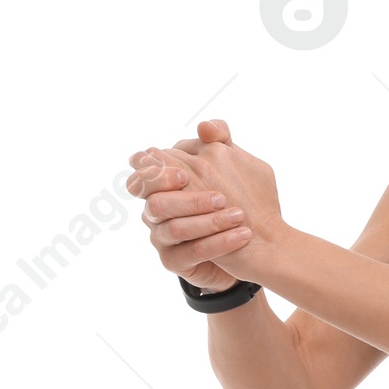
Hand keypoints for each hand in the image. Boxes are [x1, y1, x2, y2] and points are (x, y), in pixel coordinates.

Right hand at [128, 118, 283, 288]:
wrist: (244, 245)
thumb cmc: (231, 201)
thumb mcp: (229, 166)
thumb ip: (218, 142)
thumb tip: (205, 126)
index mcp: (163, 183)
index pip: (144, 173)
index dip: (156, 173)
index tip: (183, 173)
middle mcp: (155, 210)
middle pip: (157, 202)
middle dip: (187, 199)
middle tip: (219, 197)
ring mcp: (162, 238)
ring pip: (175, 229)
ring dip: (209, 222)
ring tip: (239, 216)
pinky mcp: (174, 262)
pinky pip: (192, 253)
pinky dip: (218, 244)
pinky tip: (242, 236)